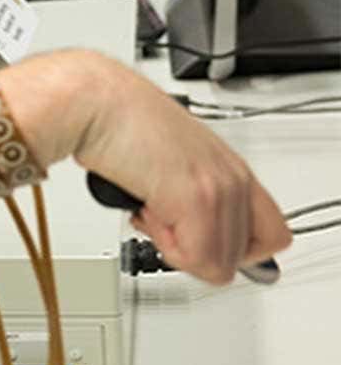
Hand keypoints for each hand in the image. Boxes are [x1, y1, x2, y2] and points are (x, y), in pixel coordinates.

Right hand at [72, 57, 292, 284]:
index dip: (233, 250)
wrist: (95, 100)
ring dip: (175, 247)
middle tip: (166, 222)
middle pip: (243, 255)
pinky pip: (194, 257)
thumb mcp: (169, 159)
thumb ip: (190, 193)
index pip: (270, 234)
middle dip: (196, 251)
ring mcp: (218, 188)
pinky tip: (145, 206)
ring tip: (151, 207)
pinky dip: (163, 243)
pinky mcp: (196, 198)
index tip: (201, 244)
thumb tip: (187, 232)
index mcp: (230, 167)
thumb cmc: (118, 120)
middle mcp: (233, 177)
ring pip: (218, 263)